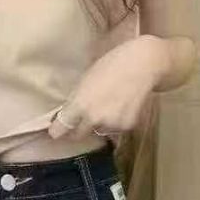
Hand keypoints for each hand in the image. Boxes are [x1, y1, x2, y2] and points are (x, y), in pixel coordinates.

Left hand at [47, 35, 167, 140]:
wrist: (143, 64)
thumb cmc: (111, 64)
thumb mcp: (86, 79)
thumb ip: (76, 99)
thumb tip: (67, 113)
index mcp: (80, 105)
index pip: (61, 128)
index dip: (57, 130)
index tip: (55, 130)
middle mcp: (94, 119)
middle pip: (77, 135)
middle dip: (76, 129)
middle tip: (79, 120)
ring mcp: (111, 124)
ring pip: (98, 131)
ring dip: (98, 124)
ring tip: (107, 106)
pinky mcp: (127, 126)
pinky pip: (115, 129)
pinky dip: (116, 122)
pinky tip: (122, 106)